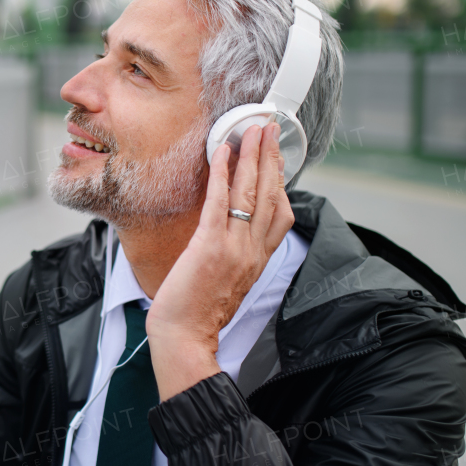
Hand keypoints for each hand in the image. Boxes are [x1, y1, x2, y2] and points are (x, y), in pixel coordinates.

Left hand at [145, 122, 294, 399]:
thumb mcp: (229, 280)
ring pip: (250, 193)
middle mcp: (252, 251)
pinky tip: (222, 152)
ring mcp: (233, 248)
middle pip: (270, 195)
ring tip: (253, 129)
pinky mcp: (210, 247)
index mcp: (258, 259)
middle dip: (271, 158)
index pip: (280, 213)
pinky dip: (223, 174)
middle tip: (269, 127)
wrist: (185, 338)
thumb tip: (229, 229)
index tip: (277, 155)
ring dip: (252, 157)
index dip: (280, 180)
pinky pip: (220, 202)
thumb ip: (236, 254)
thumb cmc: (198, 313)